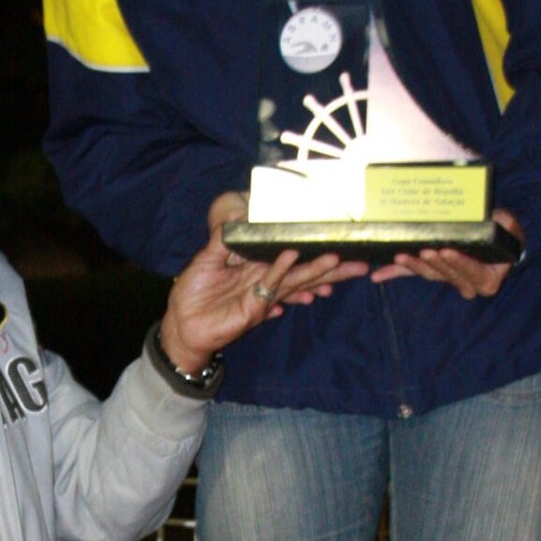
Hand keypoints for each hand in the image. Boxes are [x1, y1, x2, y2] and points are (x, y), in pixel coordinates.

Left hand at [161, 208, 365, 373]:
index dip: (314, 252)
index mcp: (260, 268)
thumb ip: (225, 238)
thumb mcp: (208, 257)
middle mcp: (267, 281)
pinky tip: (293, 257)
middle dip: (331, 267)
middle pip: (305, 272)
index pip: (293, 258)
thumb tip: (239, 216)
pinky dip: (281, 270)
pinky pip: (269, 284)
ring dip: (316, 270)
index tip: (339, 243)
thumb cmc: (195, 292)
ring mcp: (263, 296)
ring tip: (338, 260)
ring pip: (295, 280)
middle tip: (359, 260)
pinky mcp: (253, 308)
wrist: (181, 323)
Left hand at [370, 209, 523, 299]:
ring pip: (427, 273)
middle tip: (422, 250)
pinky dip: (393, 273)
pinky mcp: (429, 270)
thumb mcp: (510, 230)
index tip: (447, 250)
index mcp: (485, 279)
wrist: (495, 239)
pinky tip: (377, 276)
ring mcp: (445, 277)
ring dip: (413, 265)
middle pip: (446, 275)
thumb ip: (508, 226)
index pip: (471, 273)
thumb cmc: (503, 236)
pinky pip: (410, 273)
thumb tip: (500, 218)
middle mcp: (465, 282)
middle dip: (432, 264)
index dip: (459, 263)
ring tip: (401, 255)